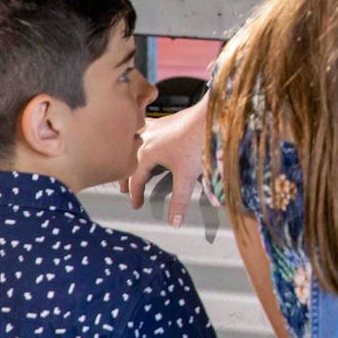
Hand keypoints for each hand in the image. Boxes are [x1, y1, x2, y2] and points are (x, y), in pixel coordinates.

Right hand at [122, 98, 210, 225]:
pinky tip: (145, 136)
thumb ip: (180, 200)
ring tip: (130, 165)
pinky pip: (145, 129)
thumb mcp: (188, 174)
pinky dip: (140, 137)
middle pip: (129, 161)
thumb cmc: (199, 141)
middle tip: (125, 190)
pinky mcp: (165, 120)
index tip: (136, 205)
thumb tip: (174, 223)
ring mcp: (154, 127)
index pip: (136, 179)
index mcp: (146, 153)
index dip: (136, 195)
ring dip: (130, 157)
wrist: (212, 114)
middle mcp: (145, 139)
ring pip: (134, 145)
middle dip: (127, 176)